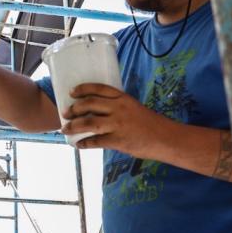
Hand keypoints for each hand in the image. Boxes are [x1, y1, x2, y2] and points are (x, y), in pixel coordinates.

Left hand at [61, 83, 175, 154]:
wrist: (166, 139)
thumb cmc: (150, 123)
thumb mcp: (134, 107)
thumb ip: (117, 107)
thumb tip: (97, 111)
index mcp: (123, 98)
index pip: (99, 88)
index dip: (83, 89)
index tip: (72, 92)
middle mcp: (119, 108)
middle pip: (89, 104)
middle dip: (74, 108)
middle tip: (66, 113)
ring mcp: (118, 125)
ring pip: (89, 122)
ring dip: (74, 126)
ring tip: (65, 129)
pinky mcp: (118, 141)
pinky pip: (96, 141)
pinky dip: (85, 143)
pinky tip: (78, 144)